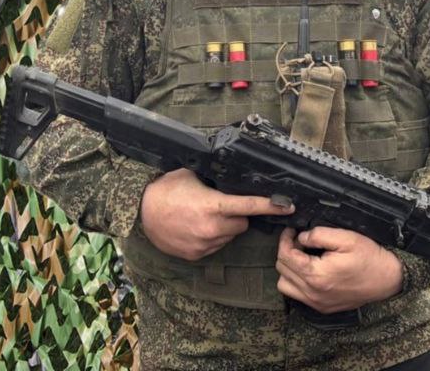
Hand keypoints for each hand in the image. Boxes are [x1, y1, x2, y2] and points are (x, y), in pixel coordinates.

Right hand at [139, 168, 294, 260]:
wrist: (140, 212)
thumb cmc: (165, 190)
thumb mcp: (192, 175)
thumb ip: (216, 178)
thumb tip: (235, 175)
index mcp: (214, 205)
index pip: (250, 205)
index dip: (272, 205)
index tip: (289, 206)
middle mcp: (212, 228)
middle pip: (242, 223)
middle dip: (238, 214)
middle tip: (220, 205)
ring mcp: (205, 244)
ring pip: (230, 236)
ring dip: (225, 227)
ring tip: (204, 216)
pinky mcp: (197, 255)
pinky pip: (216, 246)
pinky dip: (212, 238)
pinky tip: (196, 228)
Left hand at [275, 226, 402, 313]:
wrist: (388, 280)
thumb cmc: (369, 258)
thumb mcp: (346, 238)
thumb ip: (319, 235)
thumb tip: (301, 237)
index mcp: (317, 275)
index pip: (285, 256)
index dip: (285, 240)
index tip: (292, 231)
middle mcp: (313, 293)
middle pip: (282, 269)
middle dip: (287, 252)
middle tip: (300, 242)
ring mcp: (317, 302)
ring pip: (285, 285)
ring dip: (289, 269)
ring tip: (304, 257)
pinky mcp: (322, 307)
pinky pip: (297, 295)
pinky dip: (297, 283)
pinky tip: (311, 271)